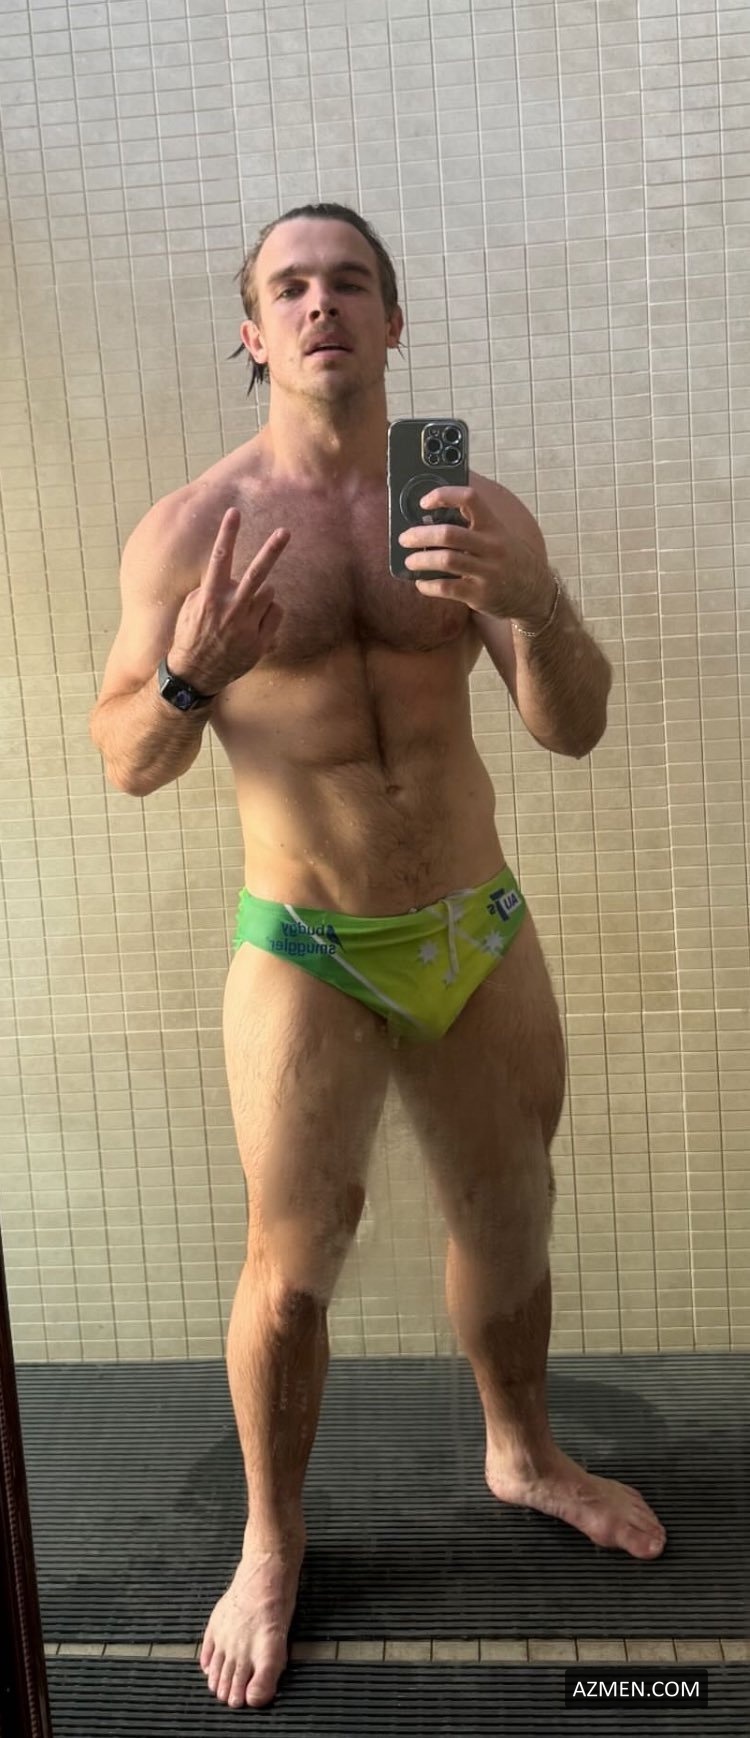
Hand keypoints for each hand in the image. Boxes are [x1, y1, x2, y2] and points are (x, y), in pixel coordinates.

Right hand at [168, 508, 287, 692]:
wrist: (196, 674)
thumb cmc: (191, 636)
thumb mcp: (191, 608)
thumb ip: (211, 589)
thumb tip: (230, 577)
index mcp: (210, 598)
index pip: (219, 559)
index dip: (227, 534)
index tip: (233, 512)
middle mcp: (231, 610)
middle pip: (257, 573)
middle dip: (271, 550)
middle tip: (285, 531)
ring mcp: (248, 627)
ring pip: (269, 593)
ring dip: (261, 594)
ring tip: (246, 608)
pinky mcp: (260, 642)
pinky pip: (276, 613)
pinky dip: (269, 613)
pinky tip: (254, 624)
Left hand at [398, 485, 555, 622]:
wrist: (535, 592)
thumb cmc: (508, 558)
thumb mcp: (499, 535)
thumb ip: (473, 523)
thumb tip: (435, 511)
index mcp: (493, 525)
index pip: (469, 498)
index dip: (443, 495)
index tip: (424, 502)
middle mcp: (492, 546)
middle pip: (449, 534)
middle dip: (421, 535)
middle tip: (405, 538)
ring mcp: (487, 572)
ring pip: (446, 561)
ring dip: (421, 560)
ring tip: (409, 561)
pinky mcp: (481, 594)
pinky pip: (447, 588)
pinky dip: (429, 586)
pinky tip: (421, 583)